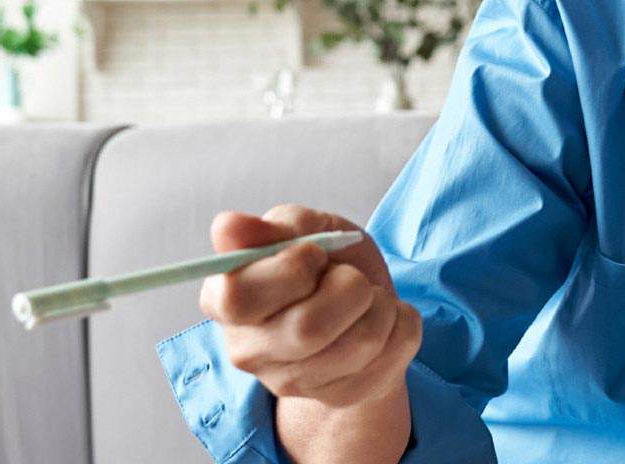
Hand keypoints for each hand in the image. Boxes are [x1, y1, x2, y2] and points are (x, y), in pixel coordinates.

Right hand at [197, 204, 421, 409]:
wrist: (360, 305)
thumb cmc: (323, 262)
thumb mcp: (301, 228)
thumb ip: (270, 228)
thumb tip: (227, 227)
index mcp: (221, 301)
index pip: (239, 297)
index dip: (289, 269)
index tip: (313, 254)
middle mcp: (247, 351)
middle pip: (307, 329)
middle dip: (348, 286)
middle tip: (348, 275)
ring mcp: (292, 383)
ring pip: (361, 342)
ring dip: (380, 302)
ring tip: (368, 296)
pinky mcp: (340, 397)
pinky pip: (395, 351)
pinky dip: (403, 321)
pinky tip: (384, 319)